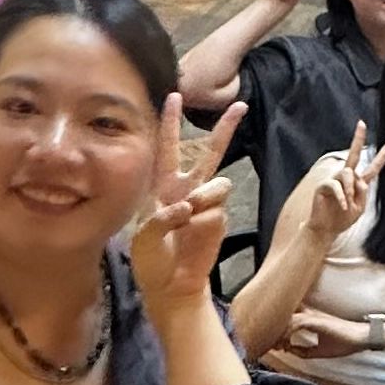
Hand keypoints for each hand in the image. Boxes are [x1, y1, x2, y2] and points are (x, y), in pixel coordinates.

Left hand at [130, 96, 241, 306]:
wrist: (170, 287)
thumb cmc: (150, 261)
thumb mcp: (143, 237)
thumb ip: (162, 216)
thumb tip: (189, 206)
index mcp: (162, 187)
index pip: (166, 148)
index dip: (170, 122)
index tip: (174, 96)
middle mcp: (186, 191)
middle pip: (210, 153)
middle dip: (225, 130)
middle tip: (240, 106)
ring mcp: (205, 206)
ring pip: (219, 183)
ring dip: (205, 195)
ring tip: (188, 214)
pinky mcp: (219, 221)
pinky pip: (217, 211)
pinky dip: (204, 222)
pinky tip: (192, 236)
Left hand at [281, 309, 367, 358]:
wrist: (361, 338)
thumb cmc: (344, 343)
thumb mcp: (320, 350)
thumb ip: (304, 351)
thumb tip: (289, 352)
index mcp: (311, 319)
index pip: (289, 320)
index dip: (279, 331)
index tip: (277, 346)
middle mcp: (310, 315)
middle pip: (285, 317)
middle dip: (275, 331)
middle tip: (271, 345)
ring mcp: (314, 316)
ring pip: (289, 319)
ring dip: (280, 333)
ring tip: (278, 346)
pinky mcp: (318, 320)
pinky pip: (297, 323)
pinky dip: (289, 333)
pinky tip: (287, 344)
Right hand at [303, 124, 384, 242]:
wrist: (325, 230)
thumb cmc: (342, 219)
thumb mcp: (360, 208)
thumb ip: (363, 194)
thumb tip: (359, 181)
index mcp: (358, 183)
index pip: (373, 168)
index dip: (382, 157)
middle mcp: (346, 177)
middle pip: (353, 155)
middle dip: (358, 139)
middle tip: (362, 123)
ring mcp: (334, 180)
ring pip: (347, 174)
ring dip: (351, 190)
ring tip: (348, 205)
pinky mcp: (323, 185)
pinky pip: (335, 185)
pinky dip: (342, 196)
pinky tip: (344, 206)